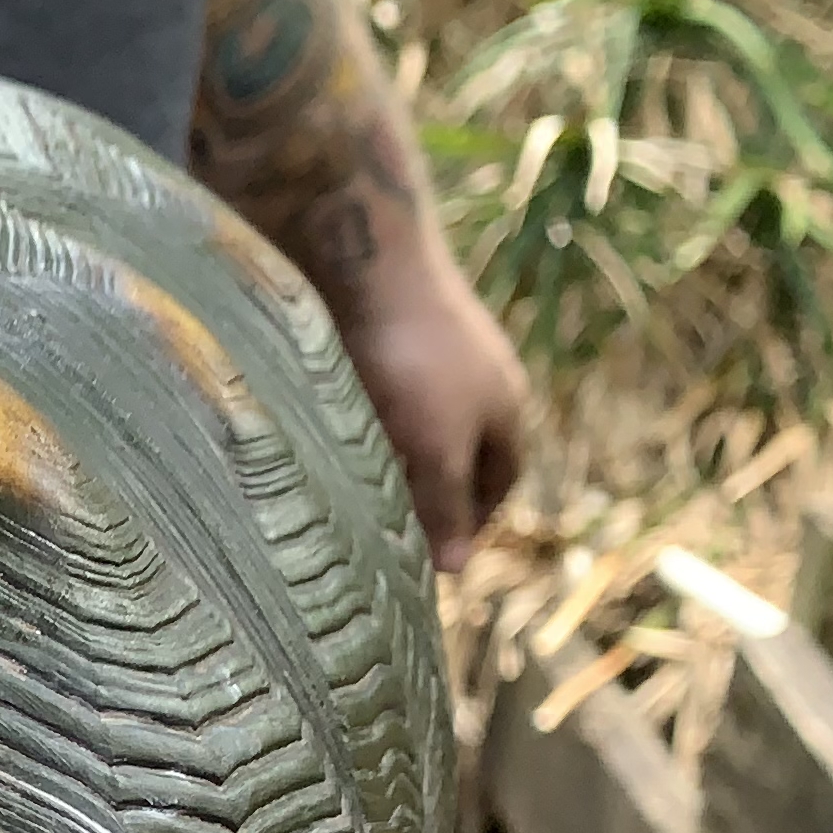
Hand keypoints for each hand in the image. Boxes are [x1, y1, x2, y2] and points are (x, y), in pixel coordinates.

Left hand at [330, 241, 527, 572]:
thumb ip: (444, 506)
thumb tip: (458, 571)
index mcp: (505, 407)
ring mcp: (431, 356)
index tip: (438, 558)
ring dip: (389, 467)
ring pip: (414, 431)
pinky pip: (377, 402)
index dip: (473, 521)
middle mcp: (476, 381)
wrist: (366, 262)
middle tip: (389, 540)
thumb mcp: (437, 448)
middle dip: (428, 497)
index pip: (500, 481)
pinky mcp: (382, 340)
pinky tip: (328, 450)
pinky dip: (360, 432)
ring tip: (352, 503)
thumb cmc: (415, 363)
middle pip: (458, 456)